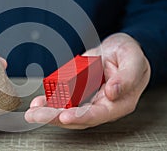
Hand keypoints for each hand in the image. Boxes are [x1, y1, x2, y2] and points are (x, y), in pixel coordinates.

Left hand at [25, 33, 150, 128]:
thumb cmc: (130, 55)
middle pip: (77, 116)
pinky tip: (38, 102)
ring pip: (67, 110)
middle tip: (36, 115)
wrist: (119, 49)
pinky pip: (63, 98)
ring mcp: (88, 98)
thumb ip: (127, 77)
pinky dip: (50, 100)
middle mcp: (101, 104)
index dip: (81, 117)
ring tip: (32, 112)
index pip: (98, 114)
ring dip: (48, 112)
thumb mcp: (133, 60)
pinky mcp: (78, 91)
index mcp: (119, 103)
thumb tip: (113, 94)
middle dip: (55, 117)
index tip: (64, 117)